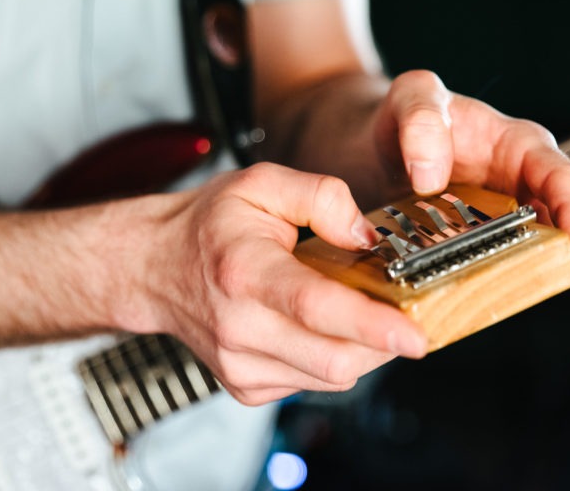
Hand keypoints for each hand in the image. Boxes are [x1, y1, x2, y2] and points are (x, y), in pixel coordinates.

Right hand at [114, 163, 426, 405]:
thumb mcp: (262, 184)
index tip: (414, 335)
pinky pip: (312, 382)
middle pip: (333, 358)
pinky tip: (316, 327)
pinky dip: (331, 358)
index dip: (371, 325)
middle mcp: (239, 327)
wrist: (155, 268)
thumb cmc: (207, 226)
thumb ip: (322, 197)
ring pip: (330, 377)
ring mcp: (239, 365)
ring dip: (360, 349)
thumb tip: (368, 236)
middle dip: (382, 342)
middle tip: (401, 314)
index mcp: (244, 271)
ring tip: (353, 311)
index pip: (315, 306)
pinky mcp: (245, 386)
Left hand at [373, 70, 569, 269]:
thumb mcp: (413, 95)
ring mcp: (485, 218)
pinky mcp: (457, 242)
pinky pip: (470, 262)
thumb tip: (430, 178)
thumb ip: (422, 120)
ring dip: (504, 271)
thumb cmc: (405, 113)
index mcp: (517, 146)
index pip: (560, 178)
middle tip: (539, 282)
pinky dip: (465, 274)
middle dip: (548, 254)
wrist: (371, 143)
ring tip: (491, 289)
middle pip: (545, 225)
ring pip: (509, 250)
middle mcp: (510, 186)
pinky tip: (448, 289)